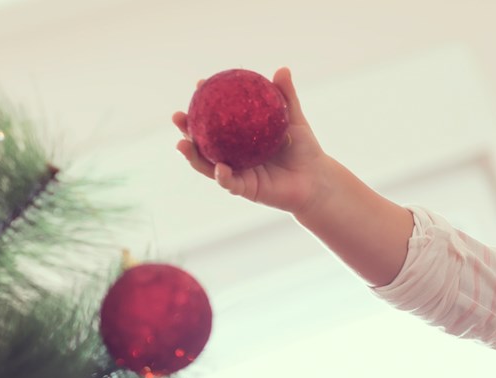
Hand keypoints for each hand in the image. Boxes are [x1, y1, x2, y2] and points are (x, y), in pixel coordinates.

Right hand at [174, 67, 335, 214]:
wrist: (317, 180)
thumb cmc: (305, 149)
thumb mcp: (294, 119)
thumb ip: (286, 97)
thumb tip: (282, 69)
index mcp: (239, 136)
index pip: (215, 118)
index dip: (204, 103)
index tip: (199, 85)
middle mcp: (233, 154)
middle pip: (203, 141)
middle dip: (186, 129)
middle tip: (177, 115)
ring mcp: (237, 171)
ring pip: (208, 164)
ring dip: (193, 155)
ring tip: (182, 143)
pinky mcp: (245, 189)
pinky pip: (230, 183)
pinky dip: (222, 176)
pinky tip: (219, 167)